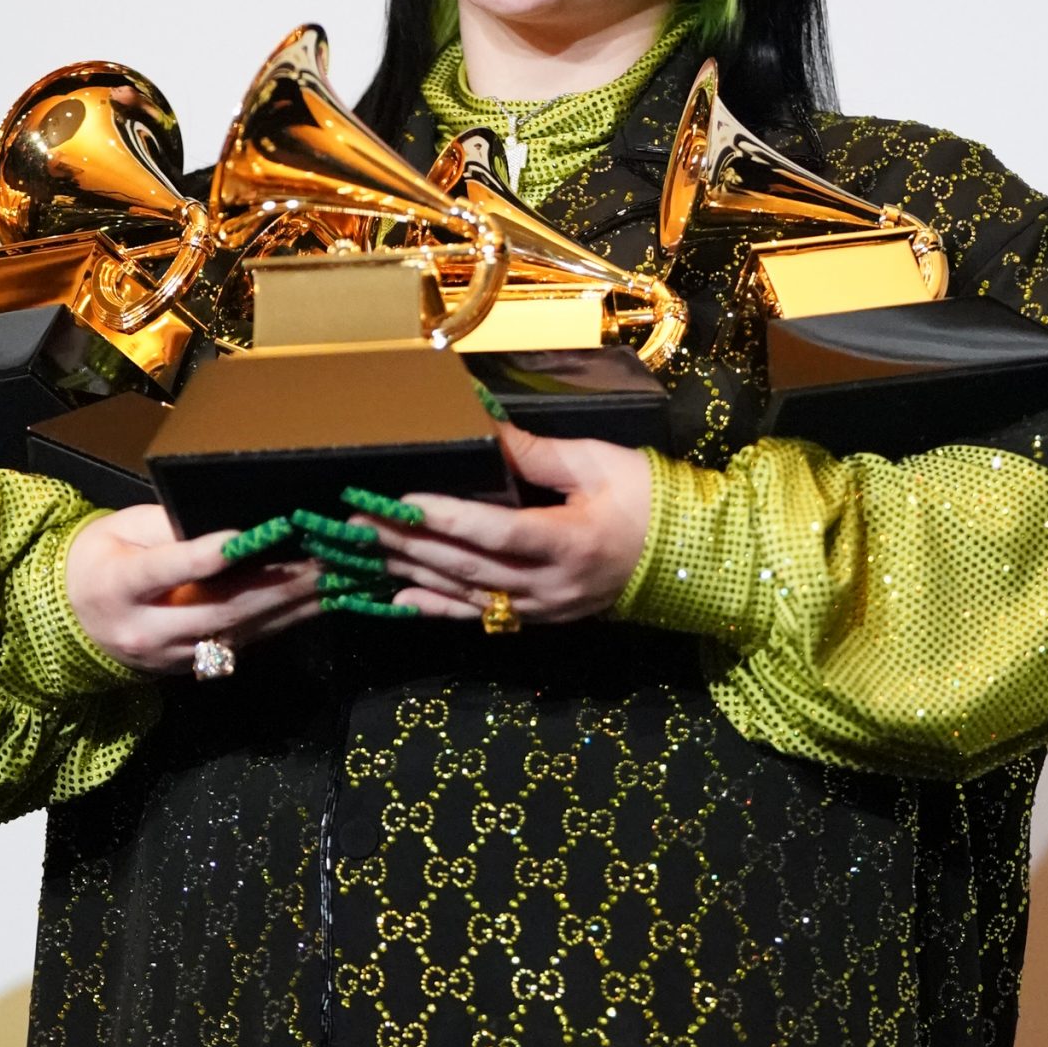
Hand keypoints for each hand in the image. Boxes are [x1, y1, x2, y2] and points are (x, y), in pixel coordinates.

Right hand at [64, 504, 322, 675]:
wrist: (73, 620)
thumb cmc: (102, 559)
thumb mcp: (120, 529)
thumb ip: (168, 528)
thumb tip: (232, 523)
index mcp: (115, 586)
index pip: (161, 571)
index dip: (200, 556)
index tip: (242, 538)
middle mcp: (143, 629)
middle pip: (214, 609)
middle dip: (273, 586)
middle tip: (322, 561)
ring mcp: (168, 656)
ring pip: (236, 632)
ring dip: (291, 608)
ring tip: (335, 582)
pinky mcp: (191, 667)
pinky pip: (242, 644)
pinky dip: (282, 622)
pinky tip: (316, 604)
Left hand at [355, 423, 652, 624]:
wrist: (689, 556)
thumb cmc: (648, 500)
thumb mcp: (598, 463)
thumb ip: (538, 454)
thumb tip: (484, 429)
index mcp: (571, 541)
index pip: (497, 531)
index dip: (446, 518)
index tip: (400, 501)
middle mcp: (552, 584)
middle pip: (468, 566)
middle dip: (409, 544)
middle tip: (358, 523)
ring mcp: (545, 608)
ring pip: (468, 593)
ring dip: (413, 574)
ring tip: (366, 554)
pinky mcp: (541, 617)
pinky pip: (482, 616)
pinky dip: (439, 609)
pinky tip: (400, 601)